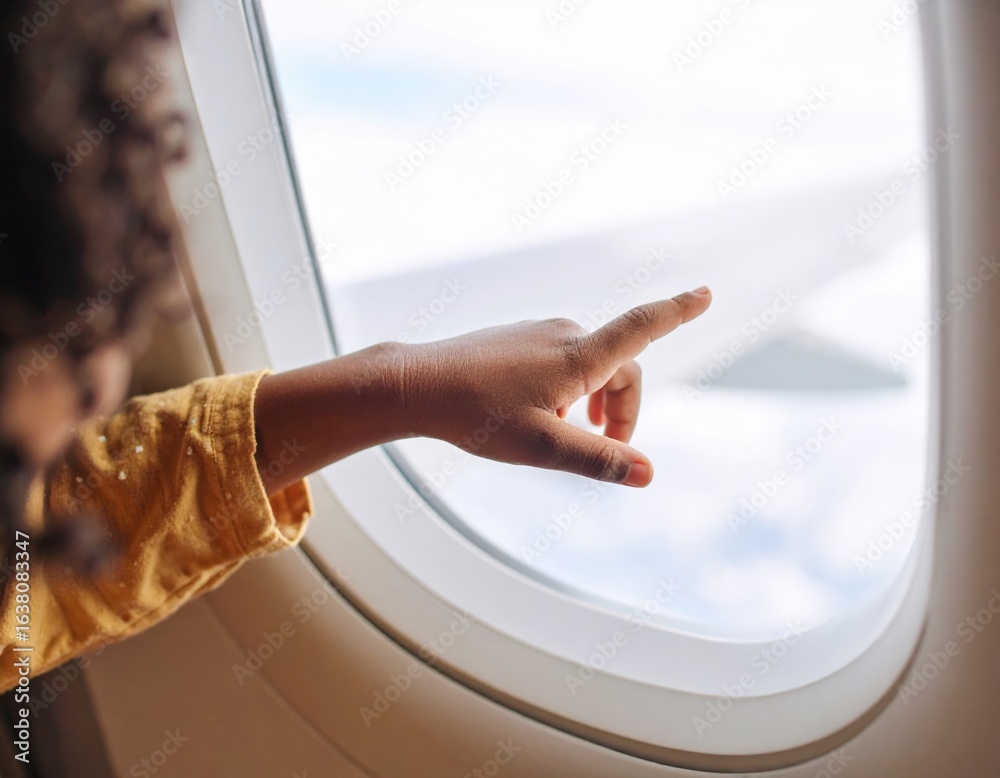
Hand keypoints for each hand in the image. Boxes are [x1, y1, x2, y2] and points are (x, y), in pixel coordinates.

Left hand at [399, 287, 711, 487]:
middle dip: (623, 410)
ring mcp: (538, 335)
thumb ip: (597, 459)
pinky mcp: (518, 341)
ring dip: (593, 402)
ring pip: (589, 367)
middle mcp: (564, 335)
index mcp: (578, 355)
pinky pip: (560, 363)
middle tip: (605, 449)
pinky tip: (536, 417)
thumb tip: (648, 473)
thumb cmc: (477, 415)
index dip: (679, 311)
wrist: (417, 384)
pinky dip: (567, 392)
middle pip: (620, 368)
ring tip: (568, 433)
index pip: (642, 327)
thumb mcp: (542, 446)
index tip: (706, 293)